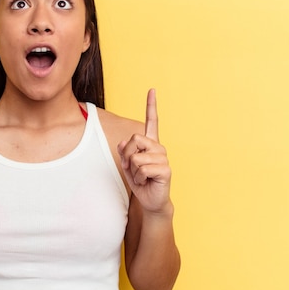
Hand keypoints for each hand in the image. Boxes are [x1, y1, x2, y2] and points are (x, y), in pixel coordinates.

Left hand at [117, 89, 171, 213]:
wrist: (150, 200)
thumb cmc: (140, 181)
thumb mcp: (128, 166)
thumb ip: (124, 152)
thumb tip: (123, 142)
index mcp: (150, 143)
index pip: (152, 121)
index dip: (151, 105)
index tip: (152, 89)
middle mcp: (159, 147)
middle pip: (134, 139)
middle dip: (127, 155)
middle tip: (133, 168)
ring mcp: (163, 157)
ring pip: (137, 157)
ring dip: (134, 171)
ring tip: (142, 177)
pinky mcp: (166, 169)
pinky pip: (143, 169)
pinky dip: (139, 178)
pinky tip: (146, 181)